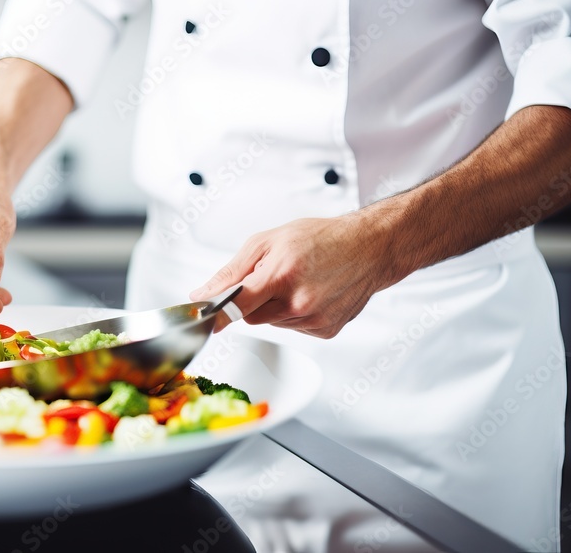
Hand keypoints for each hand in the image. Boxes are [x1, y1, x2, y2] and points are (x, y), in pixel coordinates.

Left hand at [189, 215, 392, 338]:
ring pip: (273, 322)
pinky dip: (295, 314)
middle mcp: (299, 302)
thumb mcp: (267, 241)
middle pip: (252, 316)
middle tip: (273, 277)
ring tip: (298, 282)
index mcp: (282, 274)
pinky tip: (312, 294)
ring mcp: (314, 320)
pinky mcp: (325, 331)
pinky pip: (294, 328)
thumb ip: (232, 271)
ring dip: (276, 306)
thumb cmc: (320, 238)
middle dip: (254, 300)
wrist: (368, 248)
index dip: (217, 313)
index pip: (237, 304)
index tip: (204, 320)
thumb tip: (202, 293)